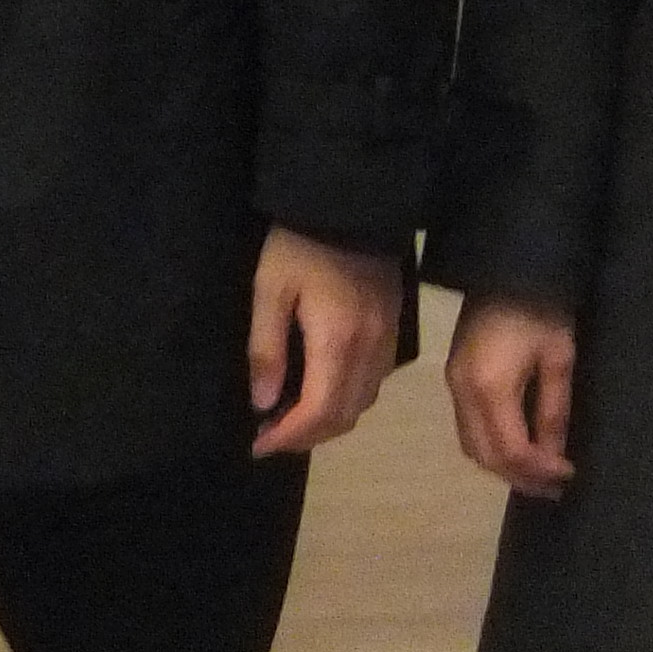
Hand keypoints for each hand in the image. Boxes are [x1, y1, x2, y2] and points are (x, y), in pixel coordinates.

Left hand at [246, 227, 404, 454]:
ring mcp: (387, 342)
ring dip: (327, 422)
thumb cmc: (300, 245)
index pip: (318, 412)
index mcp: (338, 343)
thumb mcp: (270, 290)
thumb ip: (266, 349)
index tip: (258, 445)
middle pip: (343, 417)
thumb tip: (263, 403)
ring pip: (362, 404)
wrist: (352, 205)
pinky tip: (321, 392)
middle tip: (269, 436)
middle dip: (306, 437)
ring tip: (291, 419)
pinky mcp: (394, 331)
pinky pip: (374, 384)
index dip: (287, 437)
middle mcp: (370, 351)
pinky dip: (347, 401)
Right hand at [448, 296, 580, 496]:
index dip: (540, 470)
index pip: (511, 450)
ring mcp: (453, 386)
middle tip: (555, 487)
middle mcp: (462, 393)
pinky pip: (467, 429)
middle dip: (520, 478)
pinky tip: (517, 450)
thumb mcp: (558, 359)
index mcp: (489, 388)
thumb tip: (554, 456)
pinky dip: (490, 449)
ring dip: (503, 467)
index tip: (569, 475)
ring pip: (471, 447)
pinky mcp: (454, 378)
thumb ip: (554, 412)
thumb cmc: (541, 311)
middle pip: (486, 456)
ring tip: (538, 474)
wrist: (507, 269)